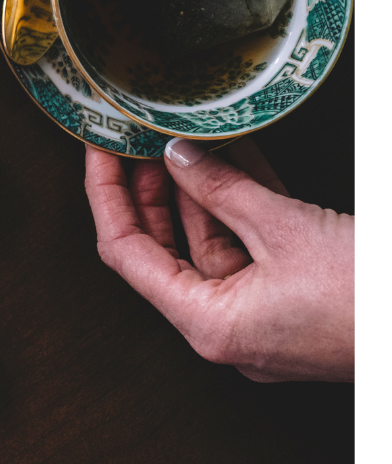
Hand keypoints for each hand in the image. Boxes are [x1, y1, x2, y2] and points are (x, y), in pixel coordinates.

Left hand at [83, 140, 352, 380]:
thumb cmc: (370, 299)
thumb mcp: (287, 229)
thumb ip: (222, 190)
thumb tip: (177, 157)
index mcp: (209, 324)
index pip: (125, 253)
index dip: (106, 194)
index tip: (99, 148)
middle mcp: (227, 329)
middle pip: (164, 249)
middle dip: (150, 187)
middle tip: (137, 135)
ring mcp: (261, 318)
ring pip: (211, 243)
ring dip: (199, 187)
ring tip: (181, 135)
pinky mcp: (295, 302)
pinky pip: (253, 248)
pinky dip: (241, 203)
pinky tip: (232, 156)